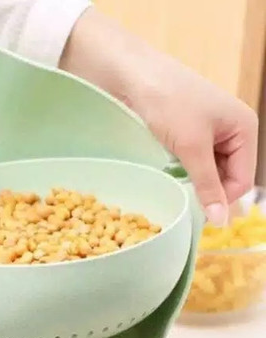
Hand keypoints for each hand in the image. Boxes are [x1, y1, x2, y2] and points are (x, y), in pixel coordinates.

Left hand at [60, 8, 257, 225]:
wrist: (133, 75)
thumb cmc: (169, 103)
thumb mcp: (192, 147)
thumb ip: (208, 184)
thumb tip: (221, 222)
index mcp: (244, 129)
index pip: (242, 179)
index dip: (223, 200)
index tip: (199, 217)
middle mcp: (230, 130)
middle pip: (225, 176)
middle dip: (206, 191)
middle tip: (181, 203)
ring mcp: (206, 131)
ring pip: (205, 171)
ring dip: (191, 182)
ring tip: (172, 187)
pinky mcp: (185, 132)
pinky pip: (189, 161)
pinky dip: (179, 171)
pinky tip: (166, 175)